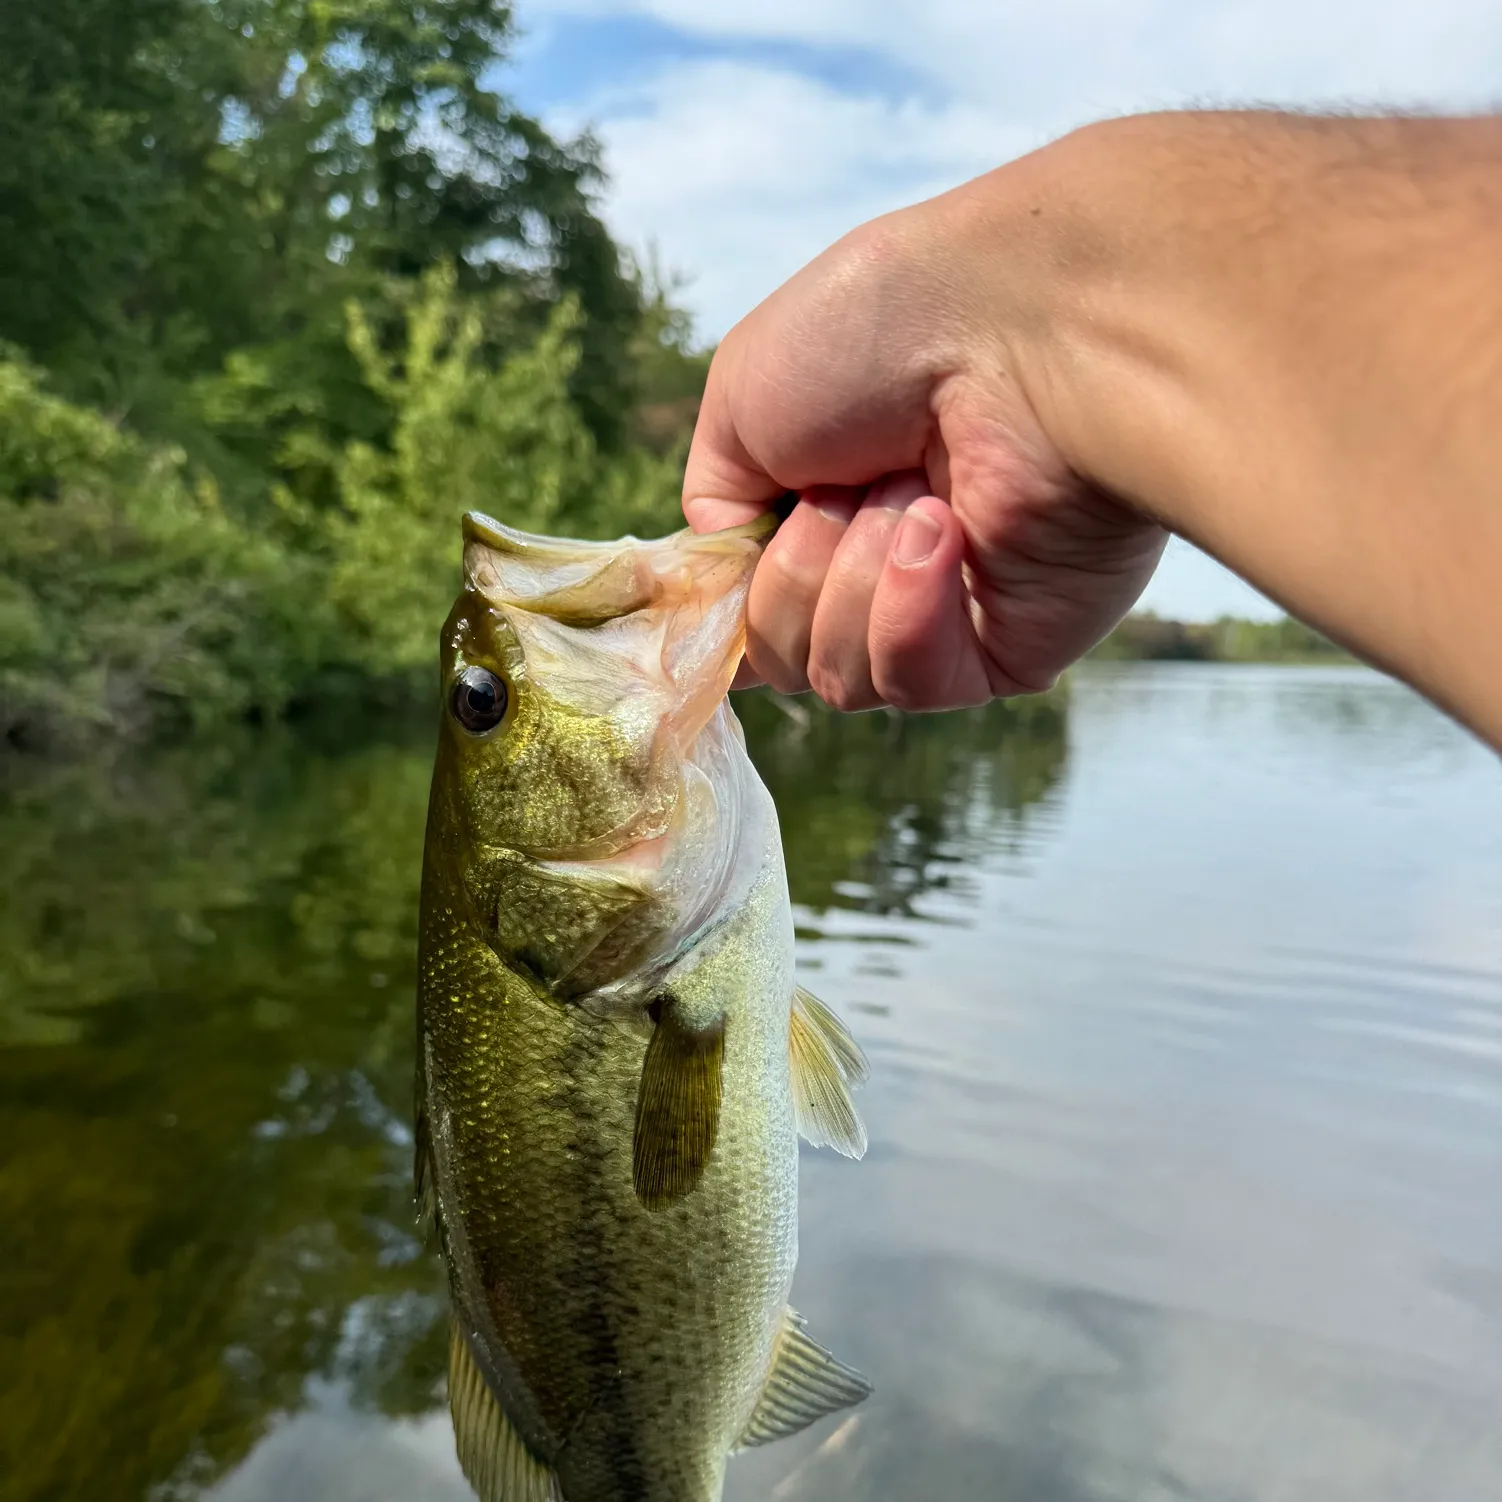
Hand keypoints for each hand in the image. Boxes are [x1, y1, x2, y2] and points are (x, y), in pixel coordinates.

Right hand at [681, 179, 1165, 710]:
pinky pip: (911, 682)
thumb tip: (734, 581)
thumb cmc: (879, 335)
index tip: (728, 569)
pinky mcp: (1004, 653)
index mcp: (818, 511)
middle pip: (778, 656)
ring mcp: (941, 616)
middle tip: (847, 485)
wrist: (1014, 328)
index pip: (747, 613)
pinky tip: (943, 531)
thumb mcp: (742, 396)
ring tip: (913, 494)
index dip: (730, 605)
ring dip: (849, 578)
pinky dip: (906, 607)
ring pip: (836, 678)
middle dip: (794, 569)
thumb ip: (717, 508)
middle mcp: (877, 571)